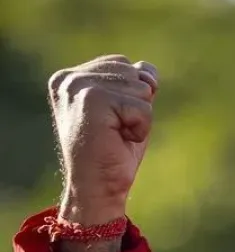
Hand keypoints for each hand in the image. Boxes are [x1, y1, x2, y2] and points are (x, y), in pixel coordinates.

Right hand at [48, 54, 157, 224]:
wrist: (97, 187)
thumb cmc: (113, 151)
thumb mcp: (128, 109)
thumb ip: (135, 83)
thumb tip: (147, 71)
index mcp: (71, 77)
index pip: (125, 64)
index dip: (132, 96)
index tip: (110, 121)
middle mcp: (69, 79)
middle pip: (135, 73)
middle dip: (137, 105)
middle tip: (114, 130)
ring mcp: (78, 87)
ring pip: (141, 89)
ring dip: (139, 117)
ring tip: (116, 134)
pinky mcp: (92, 99)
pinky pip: (143, 106)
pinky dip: (141, 127)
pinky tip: (119, 139)